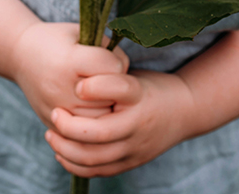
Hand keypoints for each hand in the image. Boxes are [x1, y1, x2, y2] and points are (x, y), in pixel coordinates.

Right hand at [11, 22, 128, 127]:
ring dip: (105, 106)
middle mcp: (61, 88)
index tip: (105, 58)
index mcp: (69, 60)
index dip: (115, 61)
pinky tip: (87, 105)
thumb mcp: (81, 32)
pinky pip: (84, 131)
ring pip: (100, 118)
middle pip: (109, 96)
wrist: (20, 55)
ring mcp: (56, 109)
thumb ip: (107, 48)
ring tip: (97, 92)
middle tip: (104, 77)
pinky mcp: (53, 123)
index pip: (112, 68)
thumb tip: (125, 75)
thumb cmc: (57, 40)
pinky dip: (91, 120)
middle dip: (113, 87)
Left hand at [44, 70, 196, 177]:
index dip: (94, 87)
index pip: (118, 89)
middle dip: (69, 126)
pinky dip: (75, 164)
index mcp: (139, 94)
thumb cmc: (150, 88)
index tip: (76, 85)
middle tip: (55, 113)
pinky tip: (61, 152)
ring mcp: (135, 147)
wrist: (186, 112)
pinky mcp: (130, 162)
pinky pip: (97, 170)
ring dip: (66, 147)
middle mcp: (138, 123)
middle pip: (99, 133)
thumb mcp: (134, 75)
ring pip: (93, 157)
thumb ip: (108, 75)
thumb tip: (75, 68)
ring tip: (52, 134)